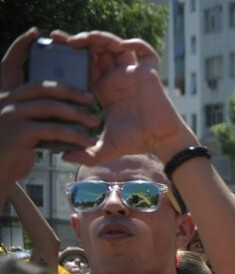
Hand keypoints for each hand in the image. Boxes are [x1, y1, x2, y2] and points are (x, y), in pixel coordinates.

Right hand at [0, 28, 97, 185]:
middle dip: (69, 89)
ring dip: (76, 113)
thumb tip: (64, 100)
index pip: (9, 64)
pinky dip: (73, 134)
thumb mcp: (23, 125)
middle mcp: (3, 100)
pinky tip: (87, 142)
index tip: (35, 34)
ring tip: (95, 120)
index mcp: (4, 94)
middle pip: (40, 85)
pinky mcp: (19, 132)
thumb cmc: (14, 148)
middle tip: (90, 96)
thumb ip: (36, 110)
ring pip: (49, 106)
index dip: (21, 47)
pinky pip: (52, 128)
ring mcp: (9, 115)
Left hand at [52, 30, 197, 163]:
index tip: (55, 50)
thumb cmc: (137, 142)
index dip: (71, 56)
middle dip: (81, 41)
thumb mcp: (105, 148)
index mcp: (105, 90)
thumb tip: (63, 157)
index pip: (85, 65)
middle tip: (63, 40)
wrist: (161, 141)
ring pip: (116, 45)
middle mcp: (118, 78)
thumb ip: (86, 154)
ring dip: (101, 38)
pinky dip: (136, 43)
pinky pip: (145, 51)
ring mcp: (133, 74)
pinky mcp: (149, 73)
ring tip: (87, 39)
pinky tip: (123, 46)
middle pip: (97, 50)